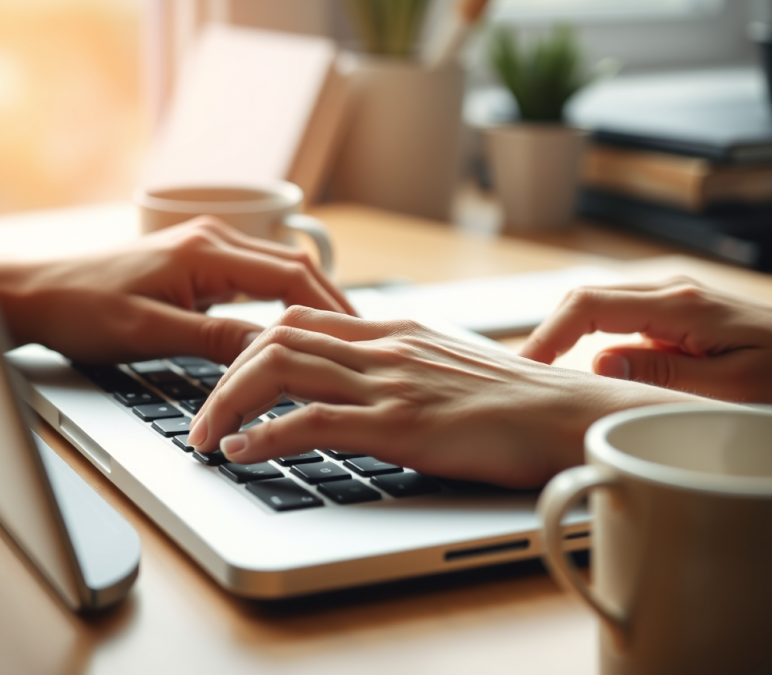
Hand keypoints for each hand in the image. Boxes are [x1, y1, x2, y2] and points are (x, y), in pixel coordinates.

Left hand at [0, 216, 353, 363]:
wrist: (34, 293)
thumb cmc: (81, 309)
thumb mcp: (150, 333)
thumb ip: (215, 340)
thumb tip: (272, 353)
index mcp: (207, 251)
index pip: (289, 273)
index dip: (327, 305)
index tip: (354, 333)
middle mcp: (213, 239)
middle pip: (291, 266)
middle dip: (328, 300)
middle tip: (359, 336)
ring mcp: (206, 246)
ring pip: (276, 269)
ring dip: (307, 298)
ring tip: (336, 332)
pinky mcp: (197, 260)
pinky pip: (254, 275)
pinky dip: (281, 297)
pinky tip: (292, 322)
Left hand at [187, 307, 690, 487]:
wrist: (566, 412)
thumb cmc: (516, 396)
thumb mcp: (448, 365)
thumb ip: (404, 364)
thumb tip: (368, 378)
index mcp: (394, 331)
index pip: (301, 317)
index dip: (252, 342)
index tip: (229, 374)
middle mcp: (383, 346)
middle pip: (276, 335)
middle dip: (224, 371)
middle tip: (205, 412)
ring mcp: (389, 381)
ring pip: (281, 369)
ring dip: (228, 402)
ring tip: (206, 436)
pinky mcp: (399, 424)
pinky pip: (313, 421)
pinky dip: (265, 436)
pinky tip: (243, 453)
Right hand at [520, 277, 771, 404]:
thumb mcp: (736, 388)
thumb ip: (667, 375)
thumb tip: (601, 365)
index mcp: (679, 306)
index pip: (589, 305)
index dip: (549, 333)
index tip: (528, 364)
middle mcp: (670, 294)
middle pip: (586, 301)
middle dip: (552, 335)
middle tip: (530, 375)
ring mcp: (673, 304)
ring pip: (602, 313)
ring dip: (573, 341)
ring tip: (552, 379)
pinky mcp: (678, 319)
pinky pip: (625, 327)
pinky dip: (600, 348)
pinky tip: (595, 378)